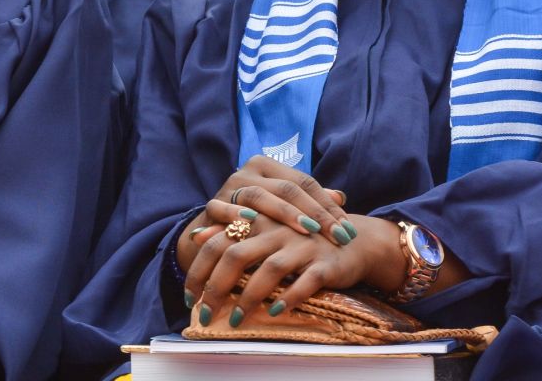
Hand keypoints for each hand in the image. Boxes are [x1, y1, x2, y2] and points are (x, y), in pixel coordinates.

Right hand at [177, 157, 351, 271]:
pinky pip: (224, 208)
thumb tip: (341, 197)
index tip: (348, 230)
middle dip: (316, 214)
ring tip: (308, 231)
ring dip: (285, 214)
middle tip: (337, 237)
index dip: (328, 205)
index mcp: (269, 167)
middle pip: (287, 188)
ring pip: (260, 195)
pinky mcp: (212, 205)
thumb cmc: (260, 221)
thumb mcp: (285, 209)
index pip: (305, 182)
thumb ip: (309, 202)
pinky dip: (238, 214)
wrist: (219, 232)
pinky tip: (255, 223)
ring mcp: (229, 187)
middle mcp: (249, 171)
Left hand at [186, 205, 404, 324]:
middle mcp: (278, 230)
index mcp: (260, 220)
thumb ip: (233, 232)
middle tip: (205, 315)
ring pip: (269, 270)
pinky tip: (275, 312)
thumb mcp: (266, 230)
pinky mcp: (326, 263)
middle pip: (237, 255)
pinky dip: (290, 297)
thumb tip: (196, 236)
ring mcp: (303, 245)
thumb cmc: (300, 238)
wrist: (353, 240)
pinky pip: (306, 281)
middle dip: (217, 288)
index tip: (189, 297)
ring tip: (235, 321)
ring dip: (249, 298)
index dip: (200, 270)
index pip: (219, 242)